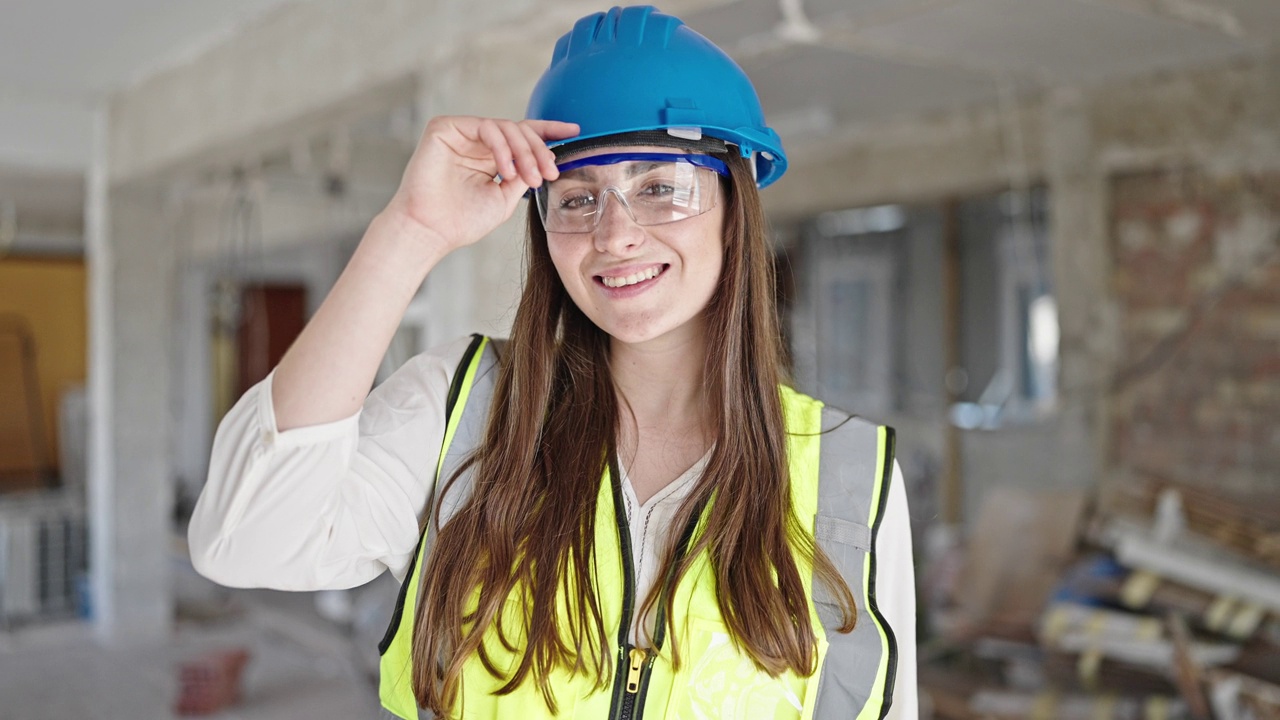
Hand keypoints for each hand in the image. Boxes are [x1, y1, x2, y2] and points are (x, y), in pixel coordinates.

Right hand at [381, 116, 578, 254]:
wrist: (431, 230)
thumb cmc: (462, 221)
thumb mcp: (505, 199)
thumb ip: (523, 175)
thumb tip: (545, 159)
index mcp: (491, 157)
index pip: (523, 136)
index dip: (549, 131)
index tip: (575, 131)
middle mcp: (477, 143)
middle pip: (519, 130)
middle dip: (540, 150)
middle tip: (550, 173)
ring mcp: (461, 134)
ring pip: (506, 127)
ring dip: (525, 152)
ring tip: (531, 178)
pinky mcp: (445, 128)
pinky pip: (486, 127)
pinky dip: (502, 148)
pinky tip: (506, 170)